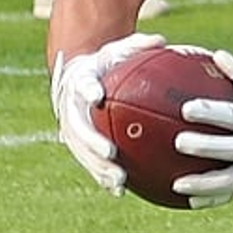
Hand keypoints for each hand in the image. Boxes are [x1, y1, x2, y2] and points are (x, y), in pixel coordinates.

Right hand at [49, 31, 166, 194]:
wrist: (77, 79)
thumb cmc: (105, 64)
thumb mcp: (118, 51)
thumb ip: (137, 46)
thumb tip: (161, 40)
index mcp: (80, 81)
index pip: (82, 85)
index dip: (88, 91)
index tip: (97, 97)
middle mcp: (71, 107)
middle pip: (78, 128)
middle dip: (93, 142)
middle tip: (111, 152)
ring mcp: (71, 129)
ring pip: (81, 152)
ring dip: (97, 167)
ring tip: (118, 180)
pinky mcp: (77, 145)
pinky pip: (89, 163)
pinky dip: (102, 178)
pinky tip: (120, 191)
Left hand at [171, 50, 232, 206]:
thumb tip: (215, 54)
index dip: (211, 112)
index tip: (186, 108)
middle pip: (230, 150)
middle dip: (204, 147)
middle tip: (178, 142)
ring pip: (230, 181)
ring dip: (203, 185)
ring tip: (177, 185)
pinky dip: (212, 199)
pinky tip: (189, 201)